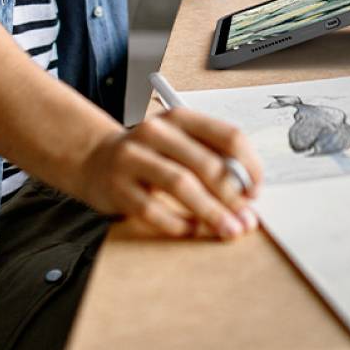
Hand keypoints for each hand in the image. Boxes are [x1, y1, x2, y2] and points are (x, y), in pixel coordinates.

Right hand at [73, 108, 261, 239]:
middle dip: (232, 196)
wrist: (93, 160)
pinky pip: (152, 210)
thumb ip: (211, 158)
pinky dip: (176, 223)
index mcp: (180, 119)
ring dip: (210, 211)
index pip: (228, 137)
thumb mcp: (179, 144)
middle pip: (205, 164)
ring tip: (227, 229)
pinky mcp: (117, 188)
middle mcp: (156, 133)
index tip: (255, 191)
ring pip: (180, 185)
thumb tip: (247, 192)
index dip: (249, 167)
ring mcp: (132, 159)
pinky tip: (191, 230)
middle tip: (246, 219)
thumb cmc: (147, 156)